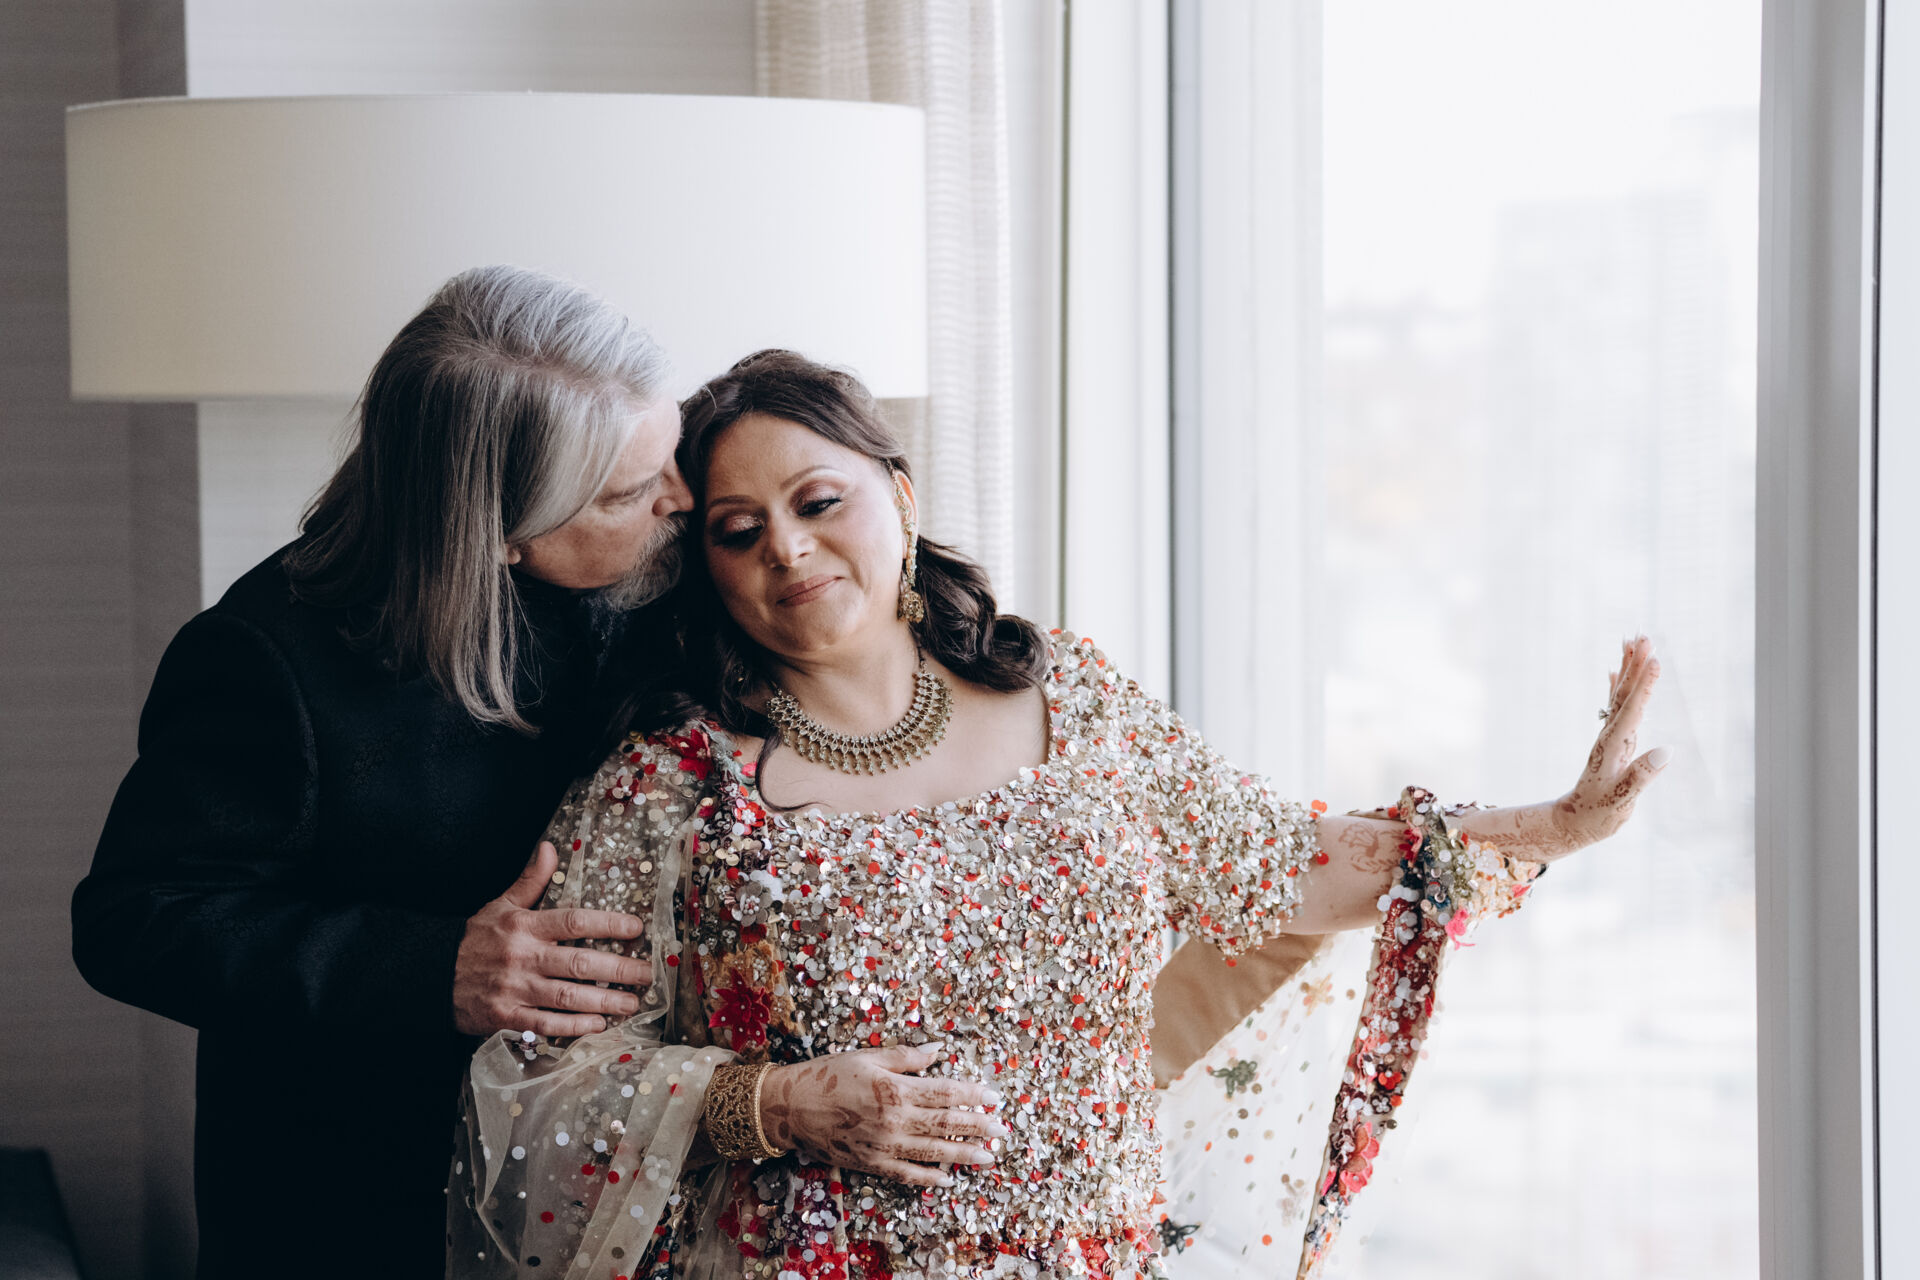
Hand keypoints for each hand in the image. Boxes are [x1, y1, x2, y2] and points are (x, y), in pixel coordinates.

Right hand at [452, 841, 653, 1037]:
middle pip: (580, 963)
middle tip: (647, 974)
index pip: (574, 922)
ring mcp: (515, 989)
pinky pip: (546, 1023)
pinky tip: (598, 1024)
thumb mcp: (501, 904)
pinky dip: (574, 1026)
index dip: (608, 924)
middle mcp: (523, 957)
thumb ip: (531, 880)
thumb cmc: (474, 938)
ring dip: (604, 1001)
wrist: (430, 974)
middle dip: (619, 970)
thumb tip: (549, 847)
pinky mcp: (506, 1017)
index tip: (636, 928)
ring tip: (631, 1003)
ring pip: (568, 996)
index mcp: (525, 926)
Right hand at [757, 1045, 1010, 1186]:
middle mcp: (895, 1119)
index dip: (973, 1094)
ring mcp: (884, 1145)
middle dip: (978, 1127)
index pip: (945, 1092)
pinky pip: (907, 1174)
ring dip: (964, 1154)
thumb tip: (939, 1050)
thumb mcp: (868, 1057)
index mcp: (895, 1088)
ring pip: (933, 1151)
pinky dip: (929, 1178)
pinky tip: (948, 1179)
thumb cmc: (829, 1075)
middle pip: (946, 1124)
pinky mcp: (872, 1163)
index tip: (994, 1097)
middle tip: (1002, 1130)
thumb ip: (907, 1057)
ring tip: (988, 1156)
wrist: (792, 1107)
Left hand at [1548, 634, 1668, 854]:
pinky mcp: (1613, 742)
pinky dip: (1619, 687)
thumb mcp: (1621, 802)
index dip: (1644, 687)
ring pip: (1621, 696)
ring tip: (1634, 642)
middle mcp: (1609, 737)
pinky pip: (1617, 707)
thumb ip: (1641, 778)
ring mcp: (1610, 737)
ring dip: (1629, 669)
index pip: (1631, 712)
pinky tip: (1616, 670)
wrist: (1575, 822)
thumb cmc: (1599, 815)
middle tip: (1644, 637)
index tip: (1654, 661)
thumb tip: (1666, 752)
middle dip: (1635, 666)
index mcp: (1612, 748)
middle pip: (1624, 695)